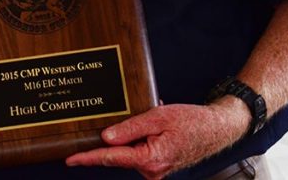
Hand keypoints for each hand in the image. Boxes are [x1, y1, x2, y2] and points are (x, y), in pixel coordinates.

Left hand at [65, 101, 248, 179]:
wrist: (217, 129)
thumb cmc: (192, 122)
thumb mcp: (157, 117)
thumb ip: (129, 128)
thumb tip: (105, 137)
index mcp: (150, 160)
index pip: (111, 158)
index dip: (88, 158)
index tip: (69, 159)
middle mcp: (151, 170)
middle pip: (119, 154)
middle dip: (115, 137)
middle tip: (133, 119)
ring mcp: (155, 170)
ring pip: (130, 151)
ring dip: (132, 135)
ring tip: (152, 119)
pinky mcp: (158, 165)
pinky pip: (140, 151)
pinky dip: (141, 138)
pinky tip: (153, 126)